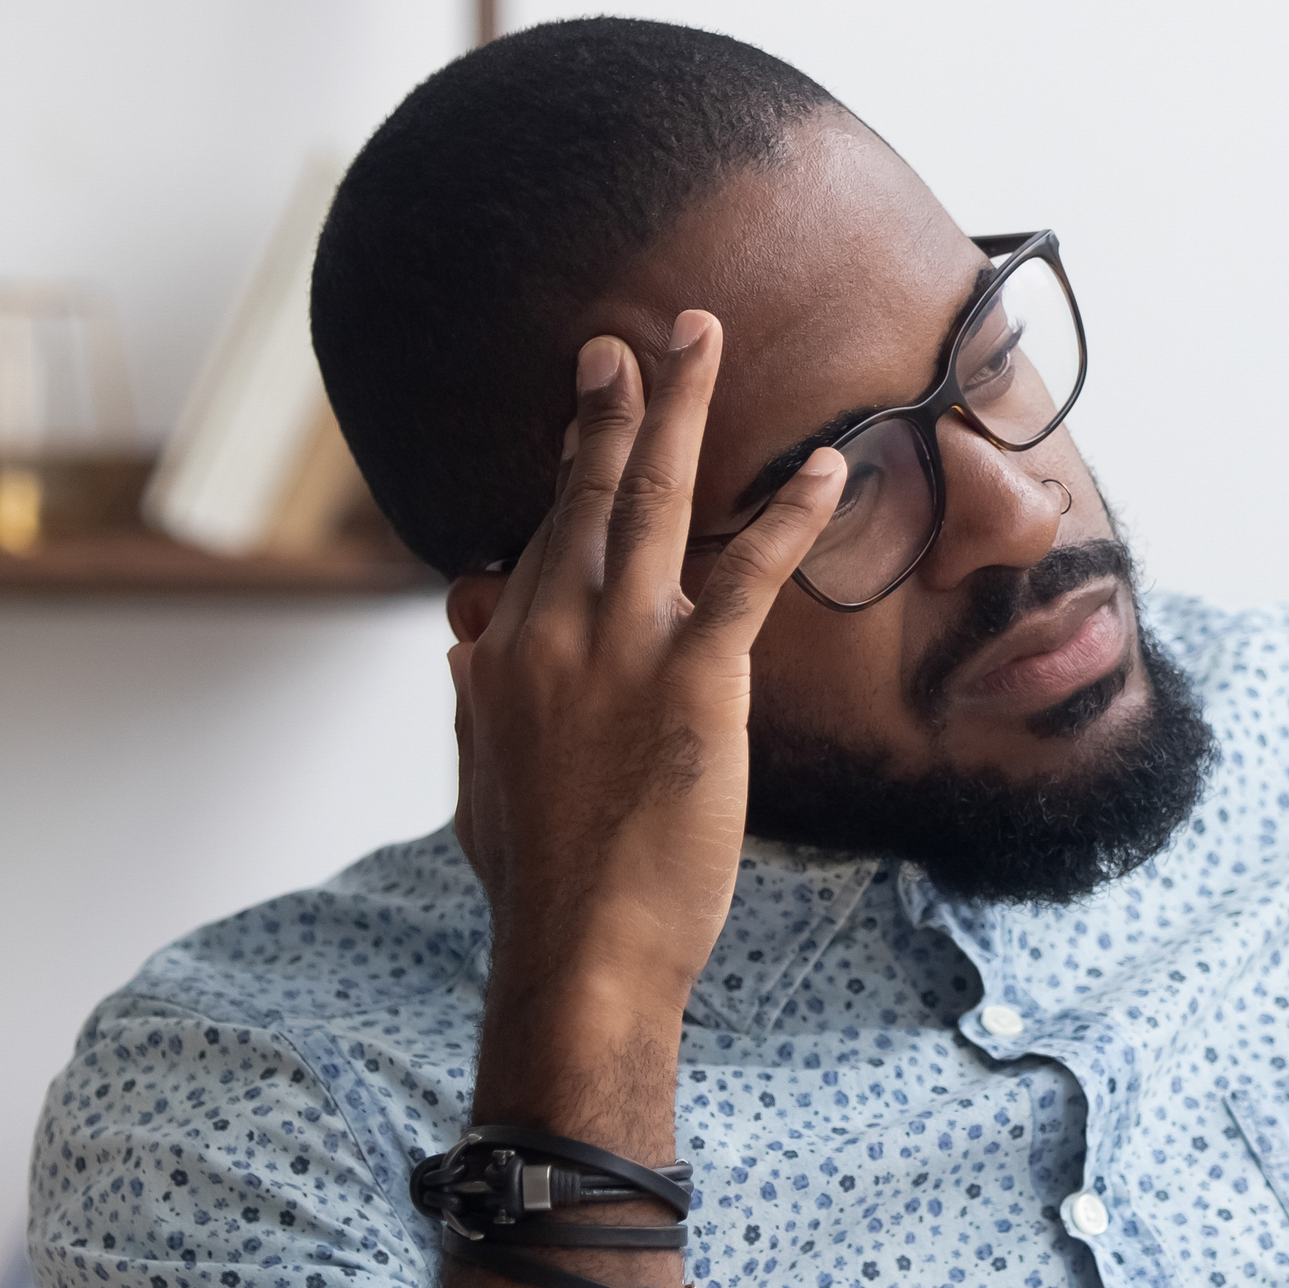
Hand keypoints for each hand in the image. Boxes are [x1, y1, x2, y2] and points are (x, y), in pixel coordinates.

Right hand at [447, 313, 844, 1080]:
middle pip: (585, 492)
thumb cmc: (538, 888)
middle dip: (612, 405)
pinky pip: (750, 573)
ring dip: (680, 408)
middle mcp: (551, 629)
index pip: (538, 541)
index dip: (568, 475)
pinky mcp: (694, 679)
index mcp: (501, 655)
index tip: (585, 419)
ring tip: (699, 336)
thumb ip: (471, 709)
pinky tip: (826, 469)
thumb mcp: (479, 787)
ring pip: (653, 498)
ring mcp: (620, 647)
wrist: (580, 951)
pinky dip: (791, 515)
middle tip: (630, 338)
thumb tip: (462, 653)